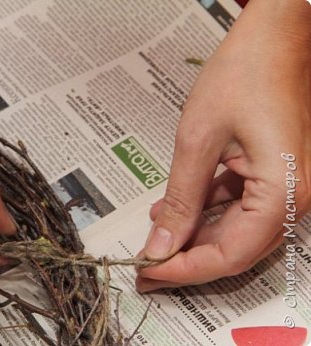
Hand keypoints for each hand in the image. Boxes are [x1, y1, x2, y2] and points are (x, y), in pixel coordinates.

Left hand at [136, 0, 310, 291]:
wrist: (275, 35)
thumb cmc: (244, 73)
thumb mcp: (198, 139)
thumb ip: (181, 198)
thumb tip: (161, 245)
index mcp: (283, 192)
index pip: (228, 256)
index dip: (184, 270)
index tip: (147, 273)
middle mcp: (294, 198)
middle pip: (234, 250)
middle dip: (185, 258)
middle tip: (143, 263)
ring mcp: (287, 188)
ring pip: (234, 231)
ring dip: (192, 235)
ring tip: (153, 235)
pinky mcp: (274, 175)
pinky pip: (238, 207)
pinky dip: (205, 210)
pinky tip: (172, 207)